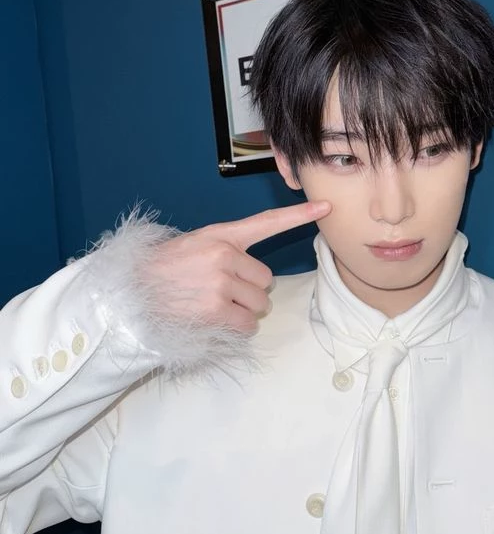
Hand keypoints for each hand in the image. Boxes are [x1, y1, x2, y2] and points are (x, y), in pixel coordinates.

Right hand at [143, 201, 329, 331]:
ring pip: (258, 304)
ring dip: (242, 310)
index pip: (266, 222)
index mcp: (220, 236)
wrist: (129, 293)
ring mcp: (220, 282)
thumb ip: (224, 252)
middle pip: (265, 280)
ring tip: (211, 304)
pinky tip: (212, 319)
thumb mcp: (193, 247)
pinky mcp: (215, 309)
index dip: (298, 215)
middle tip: (218, 291)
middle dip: (249, 290)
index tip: (324, 206)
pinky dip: (236, 327)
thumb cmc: (163, 271)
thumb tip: (255, 276)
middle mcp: (223, 255)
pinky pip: (246, 324)